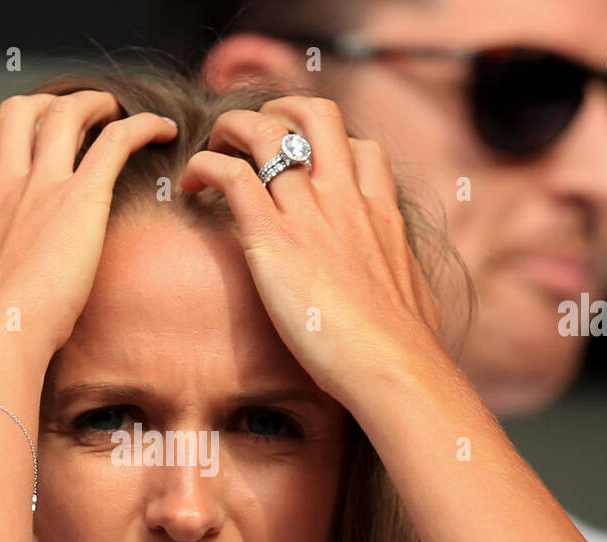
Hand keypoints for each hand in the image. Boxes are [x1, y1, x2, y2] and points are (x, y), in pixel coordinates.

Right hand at [0, 91, 177, 359]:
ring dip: (92, 104)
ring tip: (115, 111)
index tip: (12, 177)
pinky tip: (162, 129)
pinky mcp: (80, 197)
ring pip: (63, 113)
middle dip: (44, 106)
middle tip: (70, 118)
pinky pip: (115, 140)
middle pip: (15, 116)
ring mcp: (41, 187)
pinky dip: (141, 126)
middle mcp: (4, 190)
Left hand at [178, 96, 446, 404]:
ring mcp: (309, 213)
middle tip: (252, 139)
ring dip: (230, 129)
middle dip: (278, 110)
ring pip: (265, 130)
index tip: (300, 166)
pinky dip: (202, 166)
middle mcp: (345, 198)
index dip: (326, 145)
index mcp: (380, 213)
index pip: (359, 147)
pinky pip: (230, 174)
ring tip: (212, 152)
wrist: (393, 367)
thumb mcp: (416, 299)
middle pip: (316, 113)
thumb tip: (408, 297)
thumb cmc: (405, 350)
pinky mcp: (272, 238)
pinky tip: (190, 186)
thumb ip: (401, 280)